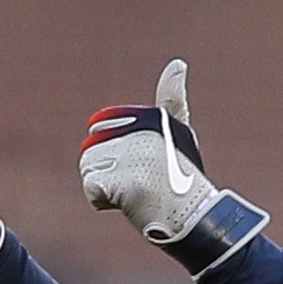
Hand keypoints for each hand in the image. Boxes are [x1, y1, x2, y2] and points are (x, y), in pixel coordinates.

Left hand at [80, 57, 219, 245]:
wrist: (194, 219)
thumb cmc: (182, 180)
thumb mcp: (177, 133)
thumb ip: (171, 100)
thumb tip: (177, 63)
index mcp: (152, 119)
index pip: (100, 128)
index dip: (109, 153)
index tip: (136, 166)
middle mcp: (143, 134)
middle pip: (91, 151)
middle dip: (106, 173)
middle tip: (137, 185)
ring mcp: (134, 158)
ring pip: (88, 169)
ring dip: (104, 188)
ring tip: (133, 195)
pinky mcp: (125, 183)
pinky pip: (91, 190)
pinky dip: (102, 202)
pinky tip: (127, 205)